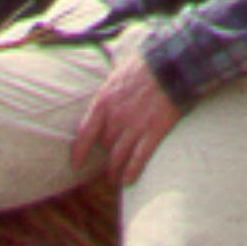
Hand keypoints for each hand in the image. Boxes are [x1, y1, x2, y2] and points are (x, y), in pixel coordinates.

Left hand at [73, 54, 181, 185]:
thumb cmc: (144, 67)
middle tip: (108, 167)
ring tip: (115, 180)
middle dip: (106, 158)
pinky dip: (131, 172)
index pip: (85, 134)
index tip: (76, 164)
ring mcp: (134, 126)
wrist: (170, 64)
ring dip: (115, 172)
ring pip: (118, 157)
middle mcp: (116, 117)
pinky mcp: (154, 131)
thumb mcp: (116, 78)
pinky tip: (128, 182)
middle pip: (105, 145)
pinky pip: (139, 158)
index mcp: (103, 102)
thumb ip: (108, 96)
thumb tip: (104, 106)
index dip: (79, 152)